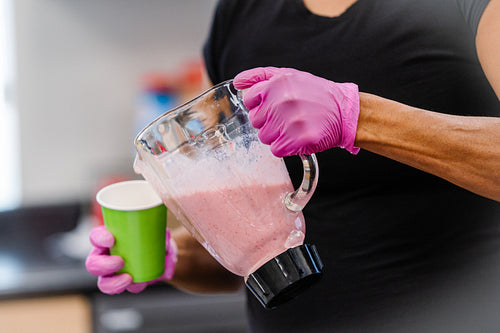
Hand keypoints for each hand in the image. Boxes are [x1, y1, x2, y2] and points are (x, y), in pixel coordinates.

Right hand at [85, 226, 176, 294]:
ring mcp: (112, 274)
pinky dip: (130, 287)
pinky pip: (121, 290)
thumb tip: (164, 236)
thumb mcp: (158, 234)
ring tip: (128, 278)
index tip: (111, 239)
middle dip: (104, 265)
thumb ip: (161, 234)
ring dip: (113, 283)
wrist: (161, 256)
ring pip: (103, 282)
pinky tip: (138, 283)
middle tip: (121, 261)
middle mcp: (105, 256)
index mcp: (109, 239)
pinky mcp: (122, 284)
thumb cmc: (153, 239)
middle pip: (93, 264)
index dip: (99, 238)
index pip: (96, 237)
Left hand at [233, 67, 359, 155]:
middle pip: (255, 120)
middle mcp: (282, 101)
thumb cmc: (315, 93)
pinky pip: (277, 150)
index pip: (249, 99)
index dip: (261, 104)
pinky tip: (298, 137)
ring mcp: (290, 121)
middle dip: (268, 121)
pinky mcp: (299, 140)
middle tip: (288, 116)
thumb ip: (260, 76)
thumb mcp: (288, 75)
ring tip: (295, 126)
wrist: (344, 111)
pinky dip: (286, 147)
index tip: (275, 105)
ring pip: (264, 137)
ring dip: (277, 135)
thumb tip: (238, 82)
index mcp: (277, 83)